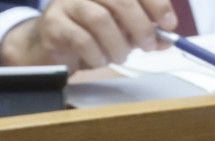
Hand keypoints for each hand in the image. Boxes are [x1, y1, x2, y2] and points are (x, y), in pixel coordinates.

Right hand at [0, 0, 176, 71]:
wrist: (44, 48)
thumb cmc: (84, 36)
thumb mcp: (118, 32)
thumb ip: (140, 32)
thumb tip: (164, 40)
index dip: (156, 4)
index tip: (169, 25)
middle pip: (120, 0)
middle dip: (139, 25)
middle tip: (146, 45)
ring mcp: (67, 3)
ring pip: (100, 19)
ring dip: (116, 44)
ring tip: (119, 56)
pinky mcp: (53, 24)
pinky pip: (81, 39)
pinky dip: (96, 54)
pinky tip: (99, 60)